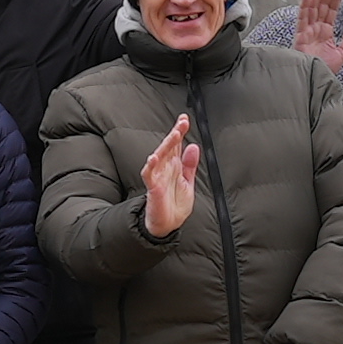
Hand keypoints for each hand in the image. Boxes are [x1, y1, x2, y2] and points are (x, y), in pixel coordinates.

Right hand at [140, 110, 200, 237]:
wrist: (168, 225)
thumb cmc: (175, 204)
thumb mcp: (188, 182)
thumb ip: (190, 165)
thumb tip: (194, 146)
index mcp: (174, 166)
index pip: (176, 145)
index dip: (180, 131)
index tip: (184, 118)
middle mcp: (165, 168)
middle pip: (169, 147)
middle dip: (175, 134)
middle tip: (183, 122)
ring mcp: (158, 177)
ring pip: (160, 156)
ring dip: (166, 145)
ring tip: (174, 135)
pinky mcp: (153, 187)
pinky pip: (149, 174)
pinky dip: (151, 165)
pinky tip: (153, 157)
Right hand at [290, 0, 342, 70]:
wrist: (316, 82)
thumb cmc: (324, 70)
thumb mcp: (342, 54)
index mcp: (325, 32)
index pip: (331, 10)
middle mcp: (315, 29)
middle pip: (322, 5)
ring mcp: (307, 31)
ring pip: (312, 8)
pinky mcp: (300, 36)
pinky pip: (302, 19)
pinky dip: (304, 7)